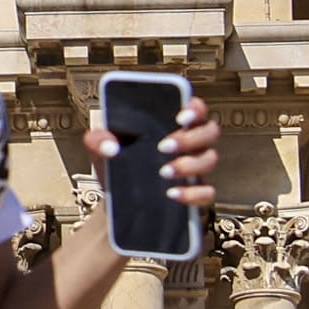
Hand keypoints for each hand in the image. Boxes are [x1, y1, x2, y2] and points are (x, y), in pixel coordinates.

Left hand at [77, 99, 224, 213]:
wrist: (116, 200)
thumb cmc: (116, 165)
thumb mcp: (101, 148)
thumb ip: (98, 139)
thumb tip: (109, 146)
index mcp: (173, 124)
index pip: (195, 108)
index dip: (195, 108)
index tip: (180, 116)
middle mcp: (190, 143)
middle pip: (209, 131)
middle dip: (190, 138)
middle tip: (163, 147)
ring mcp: (195, 168)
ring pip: (210, 159)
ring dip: (190, 164)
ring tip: (163, 172)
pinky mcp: (195, 193)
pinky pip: (207, 192)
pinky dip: (193, 193)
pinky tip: (172, 194)